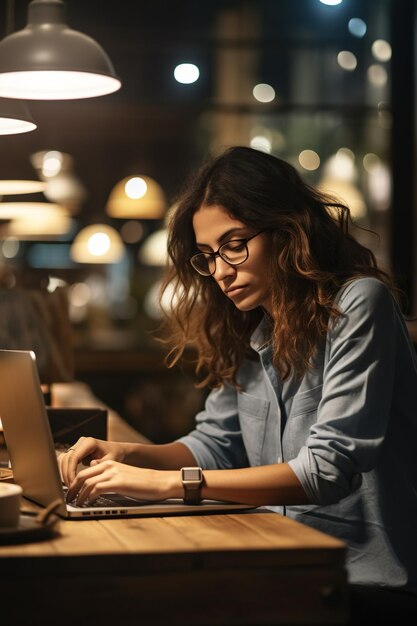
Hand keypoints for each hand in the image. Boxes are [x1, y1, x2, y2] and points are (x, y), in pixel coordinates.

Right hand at [58, 436, 125, 486]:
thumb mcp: (111, 460)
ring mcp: (77, 446)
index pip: (74, 457)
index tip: (73, 484)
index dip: (71, 471)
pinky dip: (65, 471)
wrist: (116, 450)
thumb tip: (91, 464)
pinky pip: (65, 461)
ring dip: (64, 473)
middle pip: (66, 458)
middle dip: (67, 474)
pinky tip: (69, 481)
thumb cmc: (115, 454)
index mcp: (89, 443)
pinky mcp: (75, 452)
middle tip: (71, 488)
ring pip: (63, 460)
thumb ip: (101, 463)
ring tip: (70, 486)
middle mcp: (81, 442)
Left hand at [65, 460, 179, 504]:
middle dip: (72, 489)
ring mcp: (113, 473)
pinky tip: (87, 503)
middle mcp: (109, 466)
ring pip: (87, 483)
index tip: (70, 493)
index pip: (84, 472)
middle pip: (82, 476)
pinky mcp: (118, 483)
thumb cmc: (141, 482)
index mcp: (109, 463)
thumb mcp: (121, 476)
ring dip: (78, 495)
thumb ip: (107, 476)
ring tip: (75, 504)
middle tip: (68, 500)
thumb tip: (93, 480)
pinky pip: (96, 489)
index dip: (74, 483)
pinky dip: (89, 497)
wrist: (159, 482)